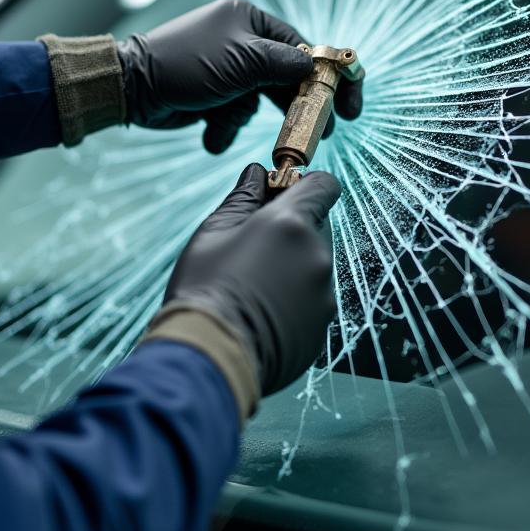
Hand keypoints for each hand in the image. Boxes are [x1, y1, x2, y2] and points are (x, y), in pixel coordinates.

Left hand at [116, 0, 363, 152]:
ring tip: (226, 125)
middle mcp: (241, 40)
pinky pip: (234, 113)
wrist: (132, 88)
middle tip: (317, 132)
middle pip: (285, 77)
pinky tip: (209, 133)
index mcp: (250, 21)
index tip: (350, 104)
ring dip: (242, 117)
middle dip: (291, 106)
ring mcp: (226, 68)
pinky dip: (223, 126)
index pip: (303, 47)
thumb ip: (284, 65)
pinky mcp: (212, 94)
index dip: (330, 76)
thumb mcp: (242, 62)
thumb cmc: (186, 64)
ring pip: (258, 101)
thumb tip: (315, 67)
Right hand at [162, 163, 340, 396]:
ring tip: (251, 284)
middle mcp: (318, 256)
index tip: (279, 194)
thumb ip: (243, 197)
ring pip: (313, 264)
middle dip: (292, 227)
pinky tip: (259, 311)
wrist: (210, 356)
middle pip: (317, 225)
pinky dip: (293, 298)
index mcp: (292, 225)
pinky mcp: (321, 327)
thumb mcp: (213, 232)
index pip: (324, 185)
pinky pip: (312, 299)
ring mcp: (323, 295)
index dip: (303, 184)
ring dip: (292, 264)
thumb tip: (256, 173)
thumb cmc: (204, 289)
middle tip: (253, 244)